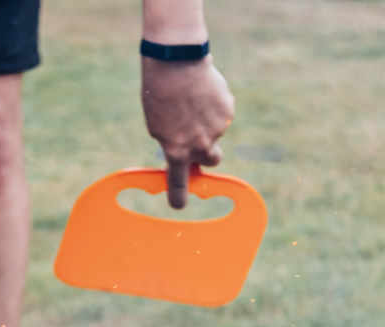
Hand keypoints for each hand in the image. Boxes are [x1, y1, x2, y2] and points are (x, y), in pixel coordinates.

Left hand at [141, 55, 234, 208]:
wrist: (176, 64)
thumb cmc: (159, 94)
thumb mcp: (157, 126)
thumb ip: (172, 144)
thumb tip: (185, 157)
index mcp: (177, 151)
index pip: (178, 183)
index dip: (178, 197)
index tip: (178, 205)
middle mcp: (200, 145)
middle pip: (213, 160)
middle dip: (208, 154)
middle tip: (199, 138)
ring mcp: (217, 130)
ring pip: (216, 132)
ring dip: (208, 122)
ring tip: (193, 101)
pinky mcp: (227, 112)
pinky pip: (222, 114)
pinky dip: (214, 106)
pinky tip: (202, 92)